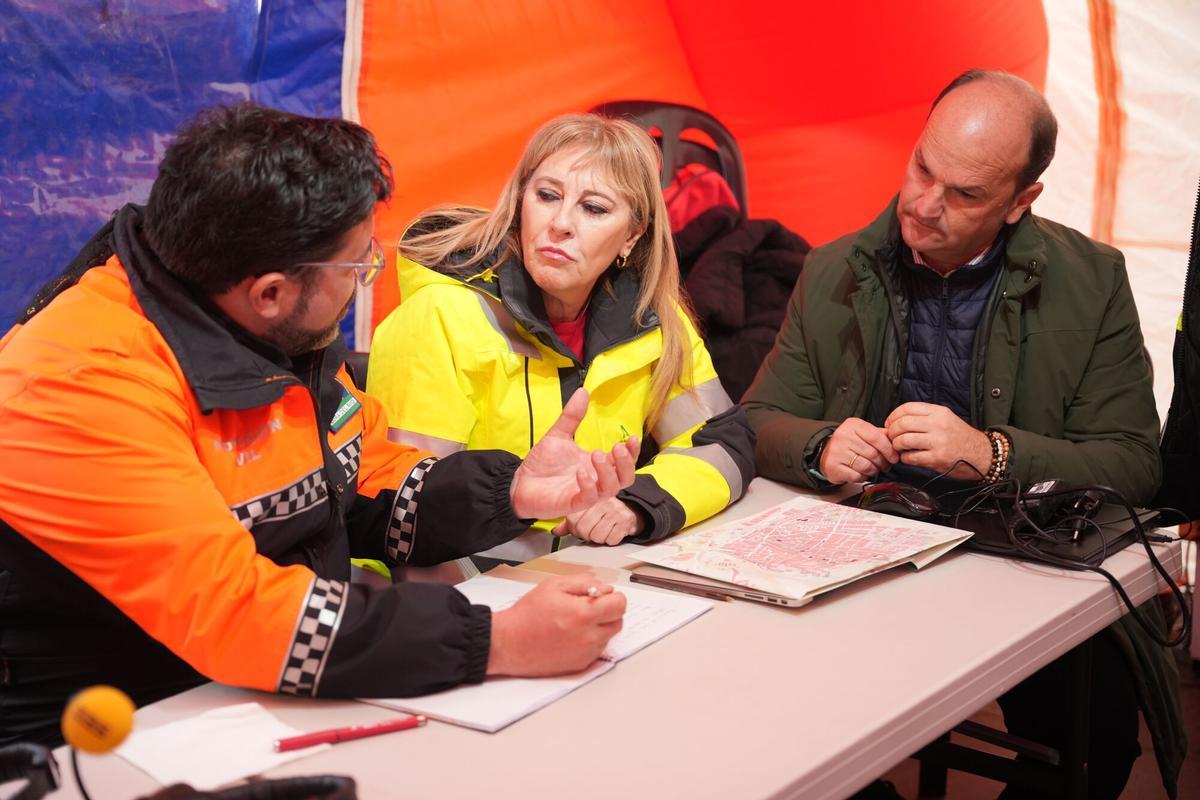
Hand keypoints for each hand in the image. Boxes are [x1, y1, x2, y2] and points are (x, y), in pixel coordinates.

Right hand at [486, 573, 625, 676]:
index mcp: (584, 614)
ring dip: (600, 627)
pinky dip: (590, 641)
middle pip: (618, 621)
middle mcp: (589, 637)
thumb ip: (584, 583)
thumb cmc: (528, 614)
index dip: (612, 597)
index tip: (602, 596)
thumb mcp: (553, 585)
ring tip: (576, 622)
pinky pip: (596, 650)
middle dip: (608, 612)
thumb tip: (605, 589)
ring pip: (608, 637)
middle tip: (589, 607)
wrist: (508, 643)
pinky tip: (571, 635)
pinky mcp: (580, 665)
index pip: (620, 605)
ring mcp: (585, 653)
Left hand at [510, 389, 639, 519]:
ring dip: (608, 472)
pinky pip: (589, 499)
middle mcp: (596, 479)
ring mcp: (586, 493)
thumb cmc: (542, 464)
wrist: (520, 482)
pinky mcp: (573, 504)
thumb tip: (583, 391)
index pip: (624, 461)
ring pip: (611, 489)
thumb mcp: (559, 435)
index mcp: (597, 464)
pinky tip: (581, 473)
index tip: (632, 437)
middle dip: (626, 463)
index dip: (633, 451)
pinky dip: (589, 486)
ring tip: (596, 455)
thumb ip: (572, 416)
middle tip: (616, 447)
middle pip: (626, 478)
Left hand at [553, 497, 644, 544]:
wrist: (629, 511)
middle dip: (586, 536)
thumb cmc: (605, 513)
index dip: (575, 530)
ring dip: (600, 539)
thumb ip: (569, 522)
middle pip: (584, 530)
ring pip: (597, 536)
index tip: (579, 529)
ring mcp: (614, 511)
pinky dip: (611, 540)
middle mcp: (601, 502)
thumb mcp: (586, 513)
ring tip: (603, 531)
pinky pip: (611, 539)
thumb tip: (555, 531)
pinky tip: (612, 532)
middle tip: (592, 532)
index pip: (573, 520)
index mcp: (589, 499)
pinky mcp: (625, 521)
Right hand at [819, 417, 898, 483]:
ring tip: (874, 469)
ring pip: (866, 466)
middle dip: (883, 463)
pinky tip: (862, 473)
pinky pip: (856, 476)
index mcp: (853, 425)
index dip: (889, 450)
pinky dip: (863, 477)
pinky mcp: (833, 466)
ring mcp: (836, 451)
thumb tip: (897, 441)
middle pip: (872, 453)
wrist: (825, 451)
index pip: (876, 437)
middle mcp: (843, 436)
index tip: (894, 457)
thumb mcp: (863, 433)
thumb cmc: (848, 443)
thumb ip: (879, 435)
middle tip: (885, 466)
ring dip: (874, 471)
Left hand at [884, 402, 991, 479]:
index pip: (907, 408)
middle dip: (892, 432)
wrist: (983, 455)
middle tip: (892, 438)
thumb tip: (897, 421)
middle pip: (902, 424)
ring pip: (903, 440)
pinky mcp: (937, 459)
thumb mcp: (946, 419)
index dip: (893, 416)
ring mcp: (937, 442)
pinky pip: (910, 457)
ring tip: (900, 448)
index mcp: (939, 412)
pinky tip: (908, 457)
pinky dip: (905, 458)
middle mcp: (938, 424)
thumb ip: (925, 417)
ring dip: (896, 446)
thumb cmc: (961, 437)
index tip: (890, 423)